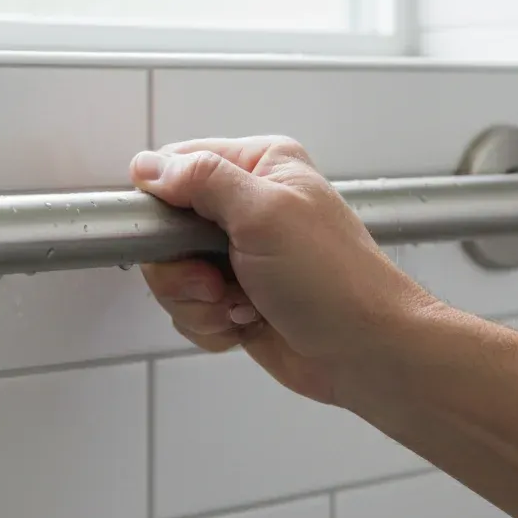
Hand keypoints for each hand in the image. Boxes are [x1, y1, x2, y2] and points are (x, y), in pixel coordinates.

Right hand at [130, 136, 436, 405]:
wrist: (368, 352)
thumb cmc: (334, 281)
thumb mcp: (264, 214)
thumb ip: (202, 180)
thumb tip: (150, 166)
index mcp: (260, 167)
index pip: (177, 165)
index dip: (162, 202)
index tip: (171, 235)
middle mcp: (248, 207)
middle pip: (166, 229)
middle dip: (181, 268)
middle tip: (214, 280)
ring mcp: (241, 257)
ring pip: (173, 276)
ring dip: (198, 302)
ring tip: (241, 305)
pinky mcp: (236, 299)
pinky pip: (191, 310)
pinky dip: (211, 325)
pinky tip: (246, 323)